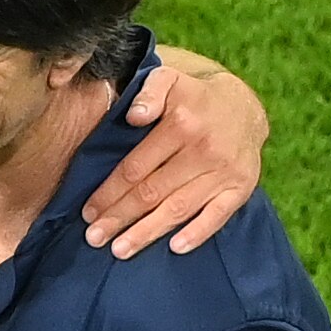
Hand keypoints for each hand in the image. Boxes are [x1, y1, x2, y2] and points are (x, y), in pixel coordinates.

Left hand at [83, 60, 268, 258]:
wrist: (243, 107)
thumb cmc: (190, 98)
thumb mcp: (167, 80)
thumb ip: (148, 92)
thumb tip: (135, 116)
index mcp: (180, 124)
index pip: (135, 168)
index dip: (109, 192)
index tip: (88, 212)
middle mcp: (204, 149)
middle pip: (152, 192)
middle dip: (119, 218)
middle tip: (94, 238)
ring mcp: (224, 171)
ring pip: (179, 208)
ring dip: (148, 232)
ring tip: (119, 250)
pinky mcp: (242, 186)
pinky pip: (218, 215)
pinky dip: (198, 233)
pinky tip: (175, 248)